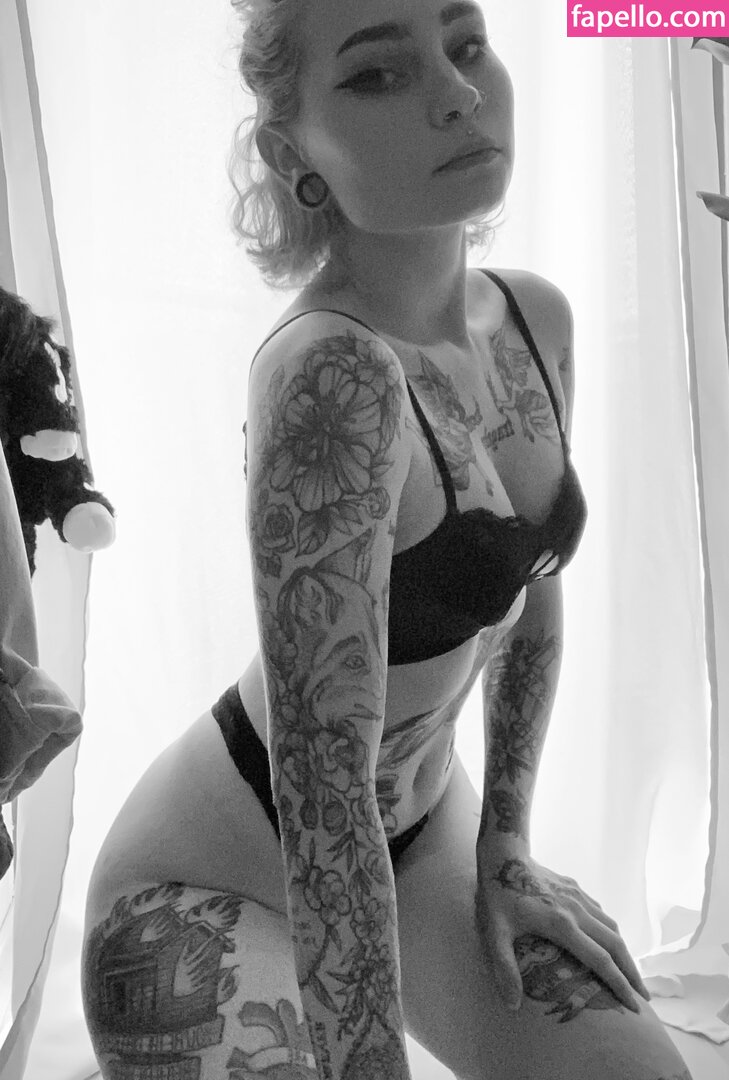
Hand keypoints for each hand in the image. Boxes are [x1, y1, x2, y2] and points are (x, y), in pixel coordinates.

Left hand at [474, 852, 651, 1013]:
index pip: (600, 960)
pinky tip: (609, 941)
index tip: (635, 1005)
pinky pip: (600, 912)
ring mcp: (578, 897)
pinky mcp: (575, 887)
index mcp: (562, 925)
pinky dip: (611, 931)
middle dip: (632, 972)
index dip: (619, 984)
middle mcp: (577, 911)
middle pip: (615, 945)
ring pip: (612, 926)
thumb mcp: (495, 933)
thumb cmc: (497, 895)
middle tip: (642, 997)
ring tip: (630, 973)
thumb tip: (512, 1006)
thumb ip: (504, 968)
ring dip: (625, 951)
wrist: (503, 853)